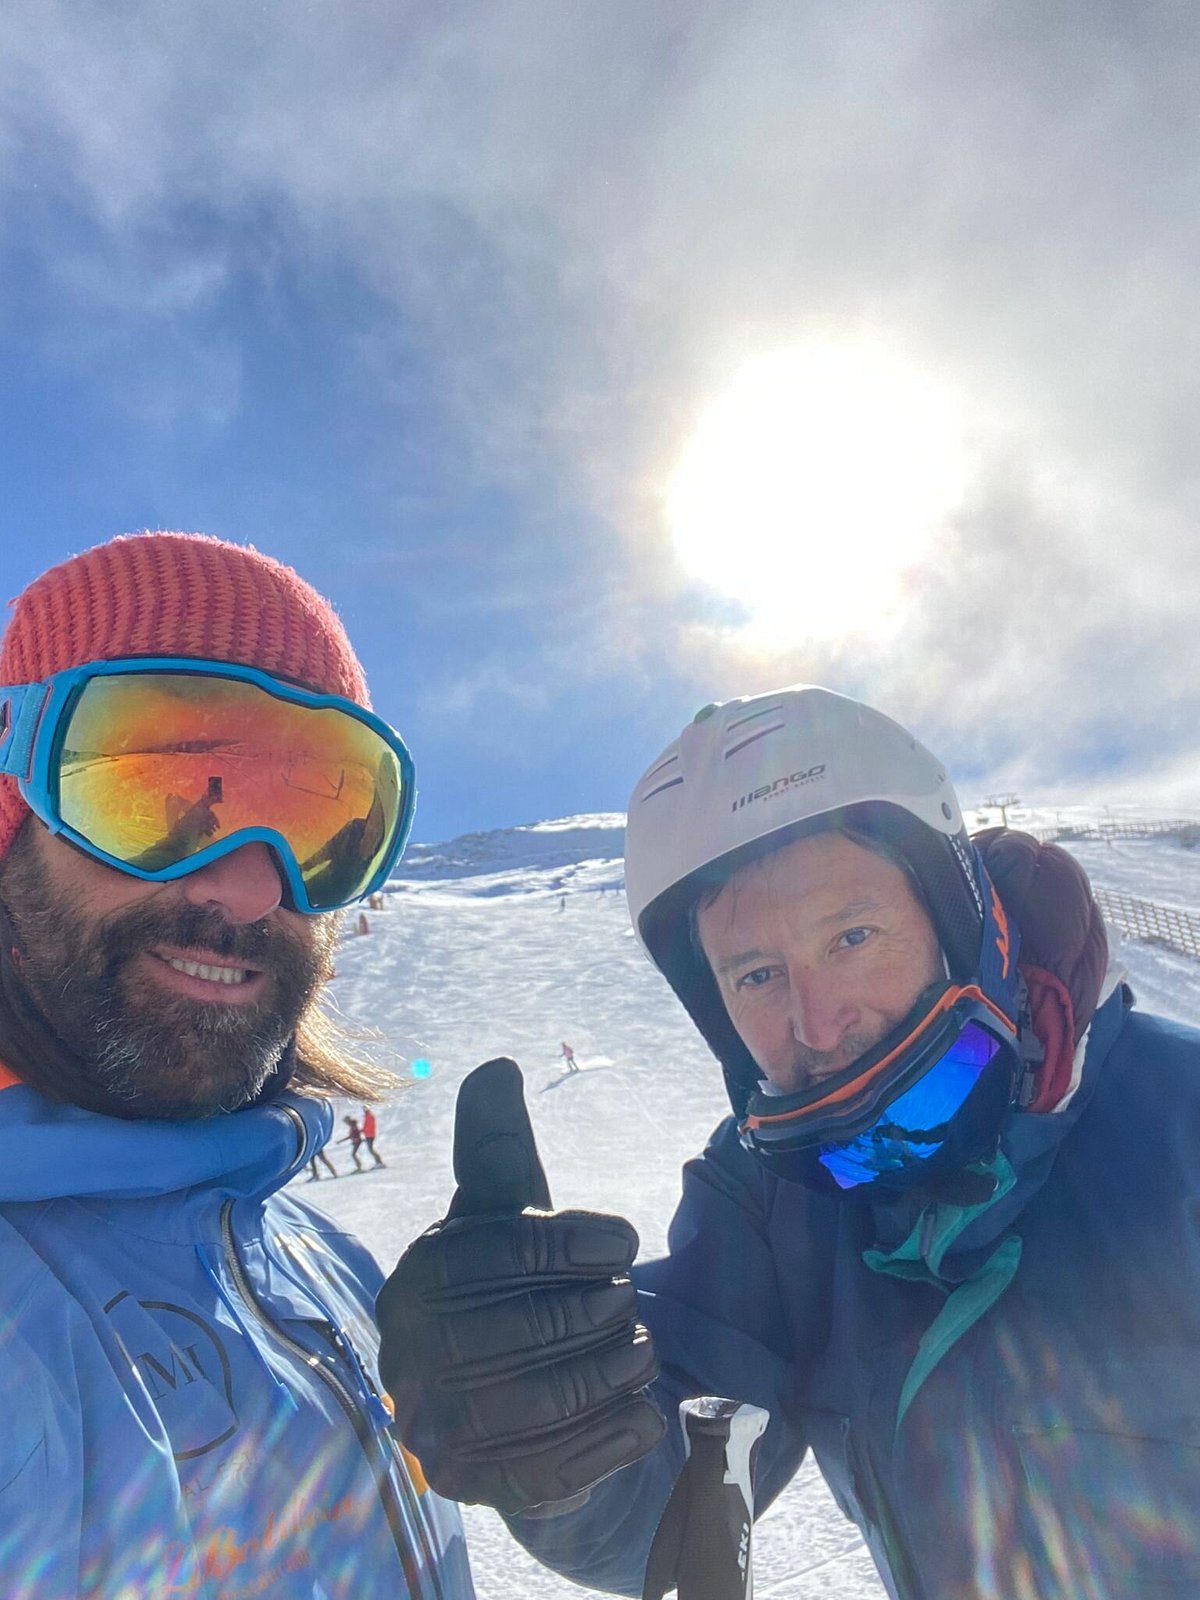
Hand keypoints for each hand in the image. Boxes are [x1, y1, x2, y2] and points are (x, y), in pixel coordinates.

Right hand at [377, 1057, 664, 1513]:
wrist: (503, 1395)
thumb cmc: (508, 1284)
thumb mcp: (506, 1213)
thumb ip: (500, 1147)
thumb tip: (496, 1067)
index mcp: (416, 1277)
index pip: (499, 1253)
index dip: (571, 1243)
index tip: (626, 1241)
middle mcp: (409, 1358)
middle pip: (523, 1329)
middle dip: (595, 1311)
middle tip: (633, 1300)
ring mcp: (438, 1432)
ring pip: (541, 1402)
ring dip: (610, 1372)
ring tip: (645, 1349)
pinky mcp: (478, 1489)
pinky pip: (552, 1471)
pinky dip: (610, 1440)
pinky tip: (647, 1414)